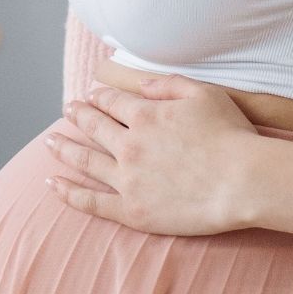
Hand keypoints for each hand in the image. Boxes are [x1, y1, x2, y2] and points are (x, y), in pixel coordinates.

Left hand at [47, 75, 260, 235]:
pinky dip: (68, 192)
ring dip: (64, 148)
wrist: (243, 182)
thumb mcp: (204, 94)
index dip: (100, 97)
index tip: (92, 96)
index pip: (112, 102)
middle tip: (67, 110)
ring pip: (85, 160)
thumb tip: (141, 83)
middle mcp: (129, 144)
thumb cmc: (231, 136)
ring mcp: (127, 179)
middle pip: (94, 127)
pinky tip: (52, 183)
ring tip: (49, 141)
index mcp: (145, 115)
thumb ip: (169, 84)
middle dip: (78, 115)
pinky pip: (91, 201)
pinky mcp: (131, 210)